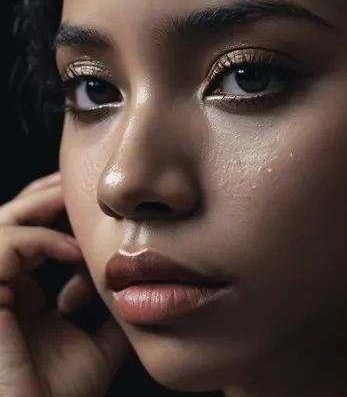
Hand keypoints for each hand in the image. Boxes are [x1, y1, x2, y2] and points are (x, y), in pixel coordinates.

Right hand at [0, 173, 129, 396]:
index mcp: (19, 297)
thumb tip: (144, 291)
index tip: (100, 215)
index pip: (34, 240)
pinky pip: (3, 245)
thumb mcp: (97, 344)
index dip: (64, 222)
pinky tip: (76, 253)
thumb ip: (113, 314)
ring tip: (84, 208)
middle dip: (51, 199)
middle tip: (88, 189)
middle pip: (15, 220)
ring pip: (4, 222)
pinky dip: (40, 239)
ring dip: (46, 208)